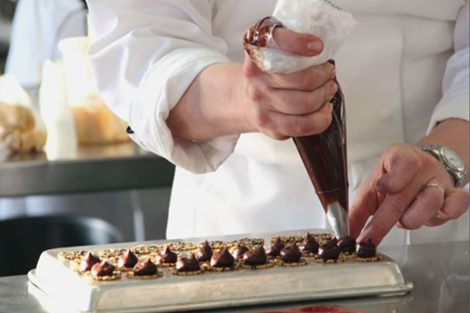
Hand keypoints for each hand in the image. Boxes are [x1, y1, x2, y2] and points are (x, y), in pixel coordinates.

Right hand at [242, 28, 336, 139]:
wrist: (244, 101)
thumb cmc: (266, 76)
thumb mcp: (270, 51)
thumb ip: (290, 43)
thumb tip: (321, 47)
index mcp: (257, 56)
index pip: (276, 42)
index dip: (299, 43)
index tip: (318, 46)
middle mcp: (256, 80)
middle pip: (302, 79)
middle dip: (324, 76)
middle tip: (328, 73)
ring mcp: (261, 105)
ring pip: (306, 103)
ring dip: (324, 96)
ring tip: (328, 90)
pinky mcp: (270, 125)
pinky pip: (304, 125)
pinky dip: (321, 118)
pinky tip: (324, 110)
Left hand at [350, 143, 469, 245]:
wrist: (426, 168)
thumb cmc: (396, 178)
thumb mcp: (374, 186)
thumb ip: (360, 209)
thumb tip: (344, 231)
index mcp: (400, 158)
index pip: (402, 163)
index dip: (393, 178)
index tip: (382, 187)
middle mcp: (422, 168)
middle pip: (405, 194)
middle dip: (382, 222)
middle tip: (368, 239)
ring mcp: (439, 182)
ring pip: (430, 202)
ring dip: (412, 219)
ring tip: (403, 220)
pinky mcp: (453, 196)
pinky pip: (458, 205)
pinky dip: (447, 213)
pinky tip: (435, 216)